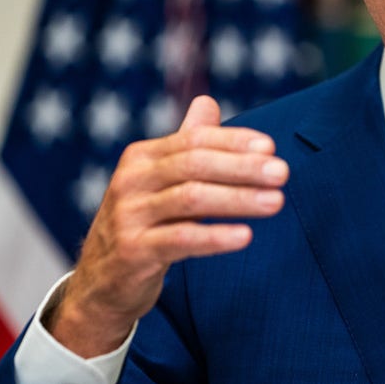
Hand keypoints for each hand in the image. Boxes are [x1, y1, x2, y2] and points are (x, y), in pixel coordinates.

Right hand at [43, 95, 287, 356]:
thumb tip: (208, 101)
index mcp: (141, 158)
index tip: (271, 147)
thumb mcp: (159, 181)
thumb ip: (186, 144)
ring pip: (191, 199)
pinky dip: (216, 238)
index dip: (234, 141)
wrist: (101, 282)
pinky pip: (181, 240)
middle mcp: (131, 181)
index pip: (194, 140)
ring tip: (276, 202)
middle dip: (243, 167)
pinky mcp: (133, 252)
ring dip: (238, 199)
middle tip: (283, 173)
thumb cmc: (142, 223)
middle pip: (194, 164)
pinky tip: (246, 236)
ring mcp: (129, 216)